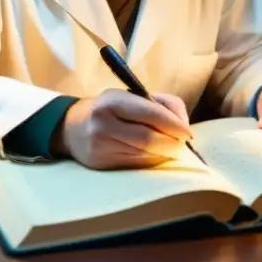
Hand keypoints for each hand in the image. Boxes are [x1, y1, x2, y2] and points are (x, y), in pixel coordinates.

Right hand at [55, 89, 192, 169]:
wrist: (72, 127)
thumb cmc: (112, 108)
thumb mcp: (132, 95)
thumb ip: (163, 104)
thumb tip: (184, 125)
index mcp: (113, 101)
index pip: (150, 114)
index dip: (174, 125)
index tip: (188, 133)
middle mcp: (103, 123)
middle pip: (148, 139)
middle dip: (172, 144)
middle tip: (183, 144)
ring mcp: (100, 146)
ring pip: (144, 155)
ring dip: (164, 154)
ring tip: (172, 149)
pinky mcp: (101, 164)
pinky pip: (135, 165)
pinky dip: (151, 162)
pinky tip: (155, 156)